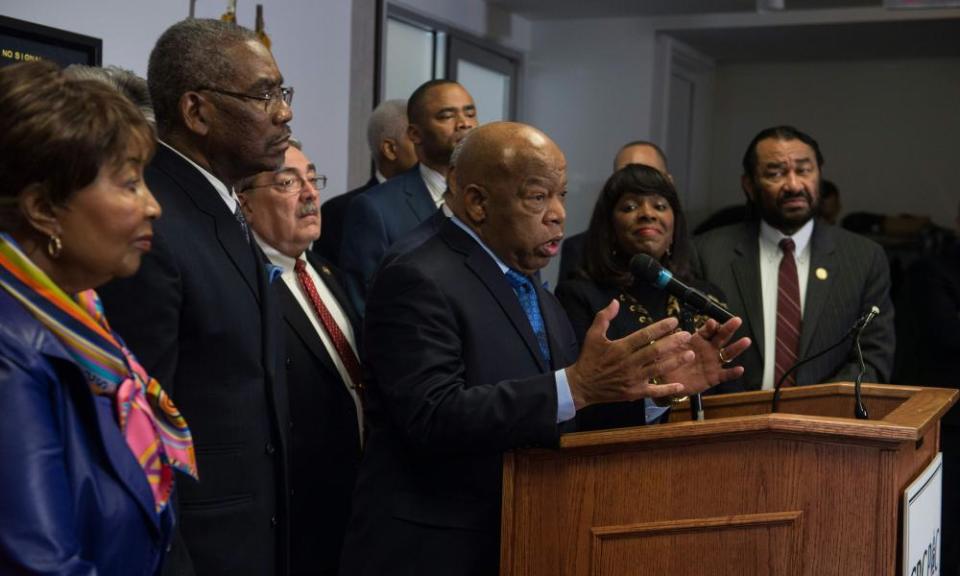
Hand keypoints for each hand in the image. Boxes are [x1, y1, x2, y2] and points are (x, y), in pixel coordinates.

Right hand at [566, 299, 695, 409]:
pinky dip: (668, 389)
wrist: (582, 385)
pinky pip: (654, 391)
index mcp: (620, 348)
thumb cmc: (589, 359)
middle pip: (655, 351)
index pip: (644, 335)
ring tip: (690, 354)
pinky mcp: (634, 392)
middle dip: (673, 343)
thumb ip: (604, 317)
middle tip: (687, 335)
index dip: (660, 328)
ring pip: (658, 369)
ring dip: (675, 362)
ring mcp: (633, 379)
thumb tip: (615, 301)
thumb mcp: (592, 335)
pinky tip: (681, 385)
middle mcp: (629, 363)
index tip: (674, 321)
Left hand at [662, 316, 750, 393]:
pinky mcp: (714, 377)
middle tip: (736, 321)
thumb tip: (673, 326)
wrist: (665, 381)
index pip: (707, 330)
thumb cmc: (667, 360)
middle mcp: (708, 349)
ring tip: (745, 341)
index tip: (712, 322)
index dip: (711, 326)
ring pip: (727, 354)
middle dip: (728, 328)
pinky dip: (733, 373)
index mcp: (698, 340)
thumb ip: (672, 338)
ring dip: (737, 347)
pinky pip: (725, 375)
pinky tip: (740, 369)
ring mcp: (713, 363)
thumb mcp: (667, 347)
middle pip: (721, 337)